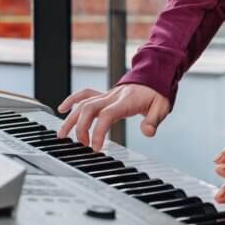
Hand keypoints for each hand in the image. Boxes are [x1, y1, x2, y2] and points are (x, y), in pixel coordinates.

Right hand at [56, 84, 170, 148]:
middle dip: (80, 128)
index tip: (95, 147)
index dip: (98, 131)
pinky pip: (85, 94)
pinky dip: (72, 100)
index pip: (106, 115)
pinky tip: (62, 109)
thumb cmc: (157, 94)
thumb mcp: (162, 107)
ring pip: (83, 103)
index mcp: (126, 101)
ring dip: (71, 119)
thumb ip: (153, 120)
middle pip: (89, 109)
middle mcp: (113, 96)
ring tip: (63, 135)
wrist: (155, 77)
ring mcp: (107, 95)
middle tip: (82, 145)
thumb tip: (148, 132)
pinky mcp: (105, 95)